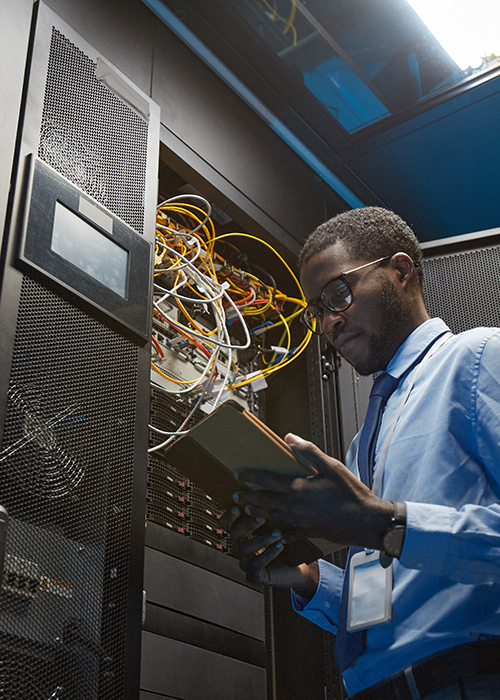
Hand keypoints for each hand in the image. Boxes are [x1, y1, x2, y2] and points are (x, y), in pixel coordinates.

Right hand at [220, 505, 318, 595]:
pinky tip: (279, 546)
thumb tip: (267, 493)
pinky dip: (268, 554)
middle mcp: (240, 547)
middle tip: (262, 518)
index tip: (237, 507)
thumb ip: (268, 513)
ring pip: (244, 549)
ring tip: (278, 533)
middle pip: (234, 534)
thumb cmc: (285, 541)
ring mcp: (245, 563)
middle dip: (247, 525)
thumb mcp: (276, 524)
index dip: (228, 516)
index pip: (226, 523)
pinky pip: (255, 565)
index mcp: (242, 533)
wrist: (297, 567)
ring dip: (261, 539)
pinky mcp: (254, 576)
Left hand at [233, 433, 393, 549]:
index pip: (267, 480)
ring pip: (272, 517)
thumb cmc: (350, 493)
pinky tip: (273, 531)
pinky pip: (286, 532)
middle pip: (265, 501)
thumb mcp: (331, 466)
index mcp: (298, 488)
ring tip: (247, 510)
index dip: (251, 477)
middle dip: (249, 498)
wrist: (365, 522)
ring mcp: (300, 522)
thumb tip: (289, 438)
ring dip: (258, 512)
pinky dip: (276, 531)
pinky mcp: (308, 532)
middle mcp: (294, 507)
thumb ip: (309, 452)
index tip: (238, 474)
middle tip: (236, 496)